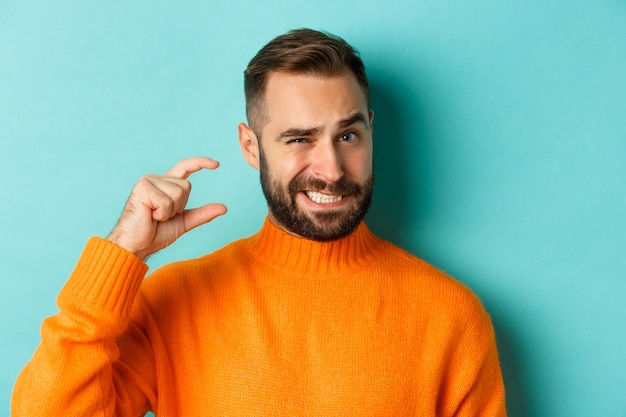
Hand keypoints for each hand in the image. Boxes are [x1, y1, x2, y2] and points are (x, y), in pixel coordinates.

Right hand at [106, 157, 226, 259]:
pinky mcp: (142, 187)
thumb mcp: (184, 223)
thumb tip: (224, 208)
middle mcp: (157, 179)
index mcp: (165, 185)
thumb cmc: (155, 234)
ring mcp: (148, 181)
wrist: (136, 245)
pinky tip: (149, 215)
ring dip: (169, 211)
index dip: (200, 163)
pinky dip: (161, 213)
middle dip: (179, 207)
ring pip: (178, 193)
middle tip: (161, 216)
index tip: (217, 164)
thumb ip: (202, 214)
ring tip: (154, 216)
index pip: (185, 168)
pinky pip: (166, 201)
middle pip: (186, 186)